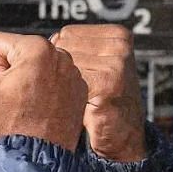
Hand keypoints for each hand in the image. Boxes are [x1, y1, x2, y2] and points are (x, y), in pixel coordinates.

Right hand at [0, 32, 88, 149]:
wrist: (39, 157)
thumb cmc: (13, 127)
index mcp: (36, 48)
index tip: (2, 87)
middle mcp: (60, 55)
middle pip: (20, 53)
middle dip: (12, 73)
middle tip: (14, 99)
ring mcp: (73, 73)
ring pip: (38, 67)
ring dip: (29, 82)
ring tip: (28, 105)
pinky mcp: (80, 89)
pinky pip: (55, 80)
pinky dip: (47, 91)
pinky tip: (41, 109)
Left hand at [52, 24, 145, 161]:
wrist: (124, 137)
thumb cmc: (106, 102)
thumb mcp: (98, 65)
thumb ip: (76, 48)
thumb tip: (48, 41)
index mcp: (117, 36)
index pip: (66, 35)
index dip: (63, 58)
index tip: (76, 76)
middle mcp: (118, 47)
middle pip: (62, 50)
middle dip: (61, 72)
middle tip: (75, 92)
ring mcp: (114, 66)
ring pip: (62, 68)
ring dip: (62, 87)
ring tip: (78, 101)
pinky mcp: (107, 87)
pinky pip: (67, 86)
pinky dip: (65, 101)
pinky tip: (78, 110)